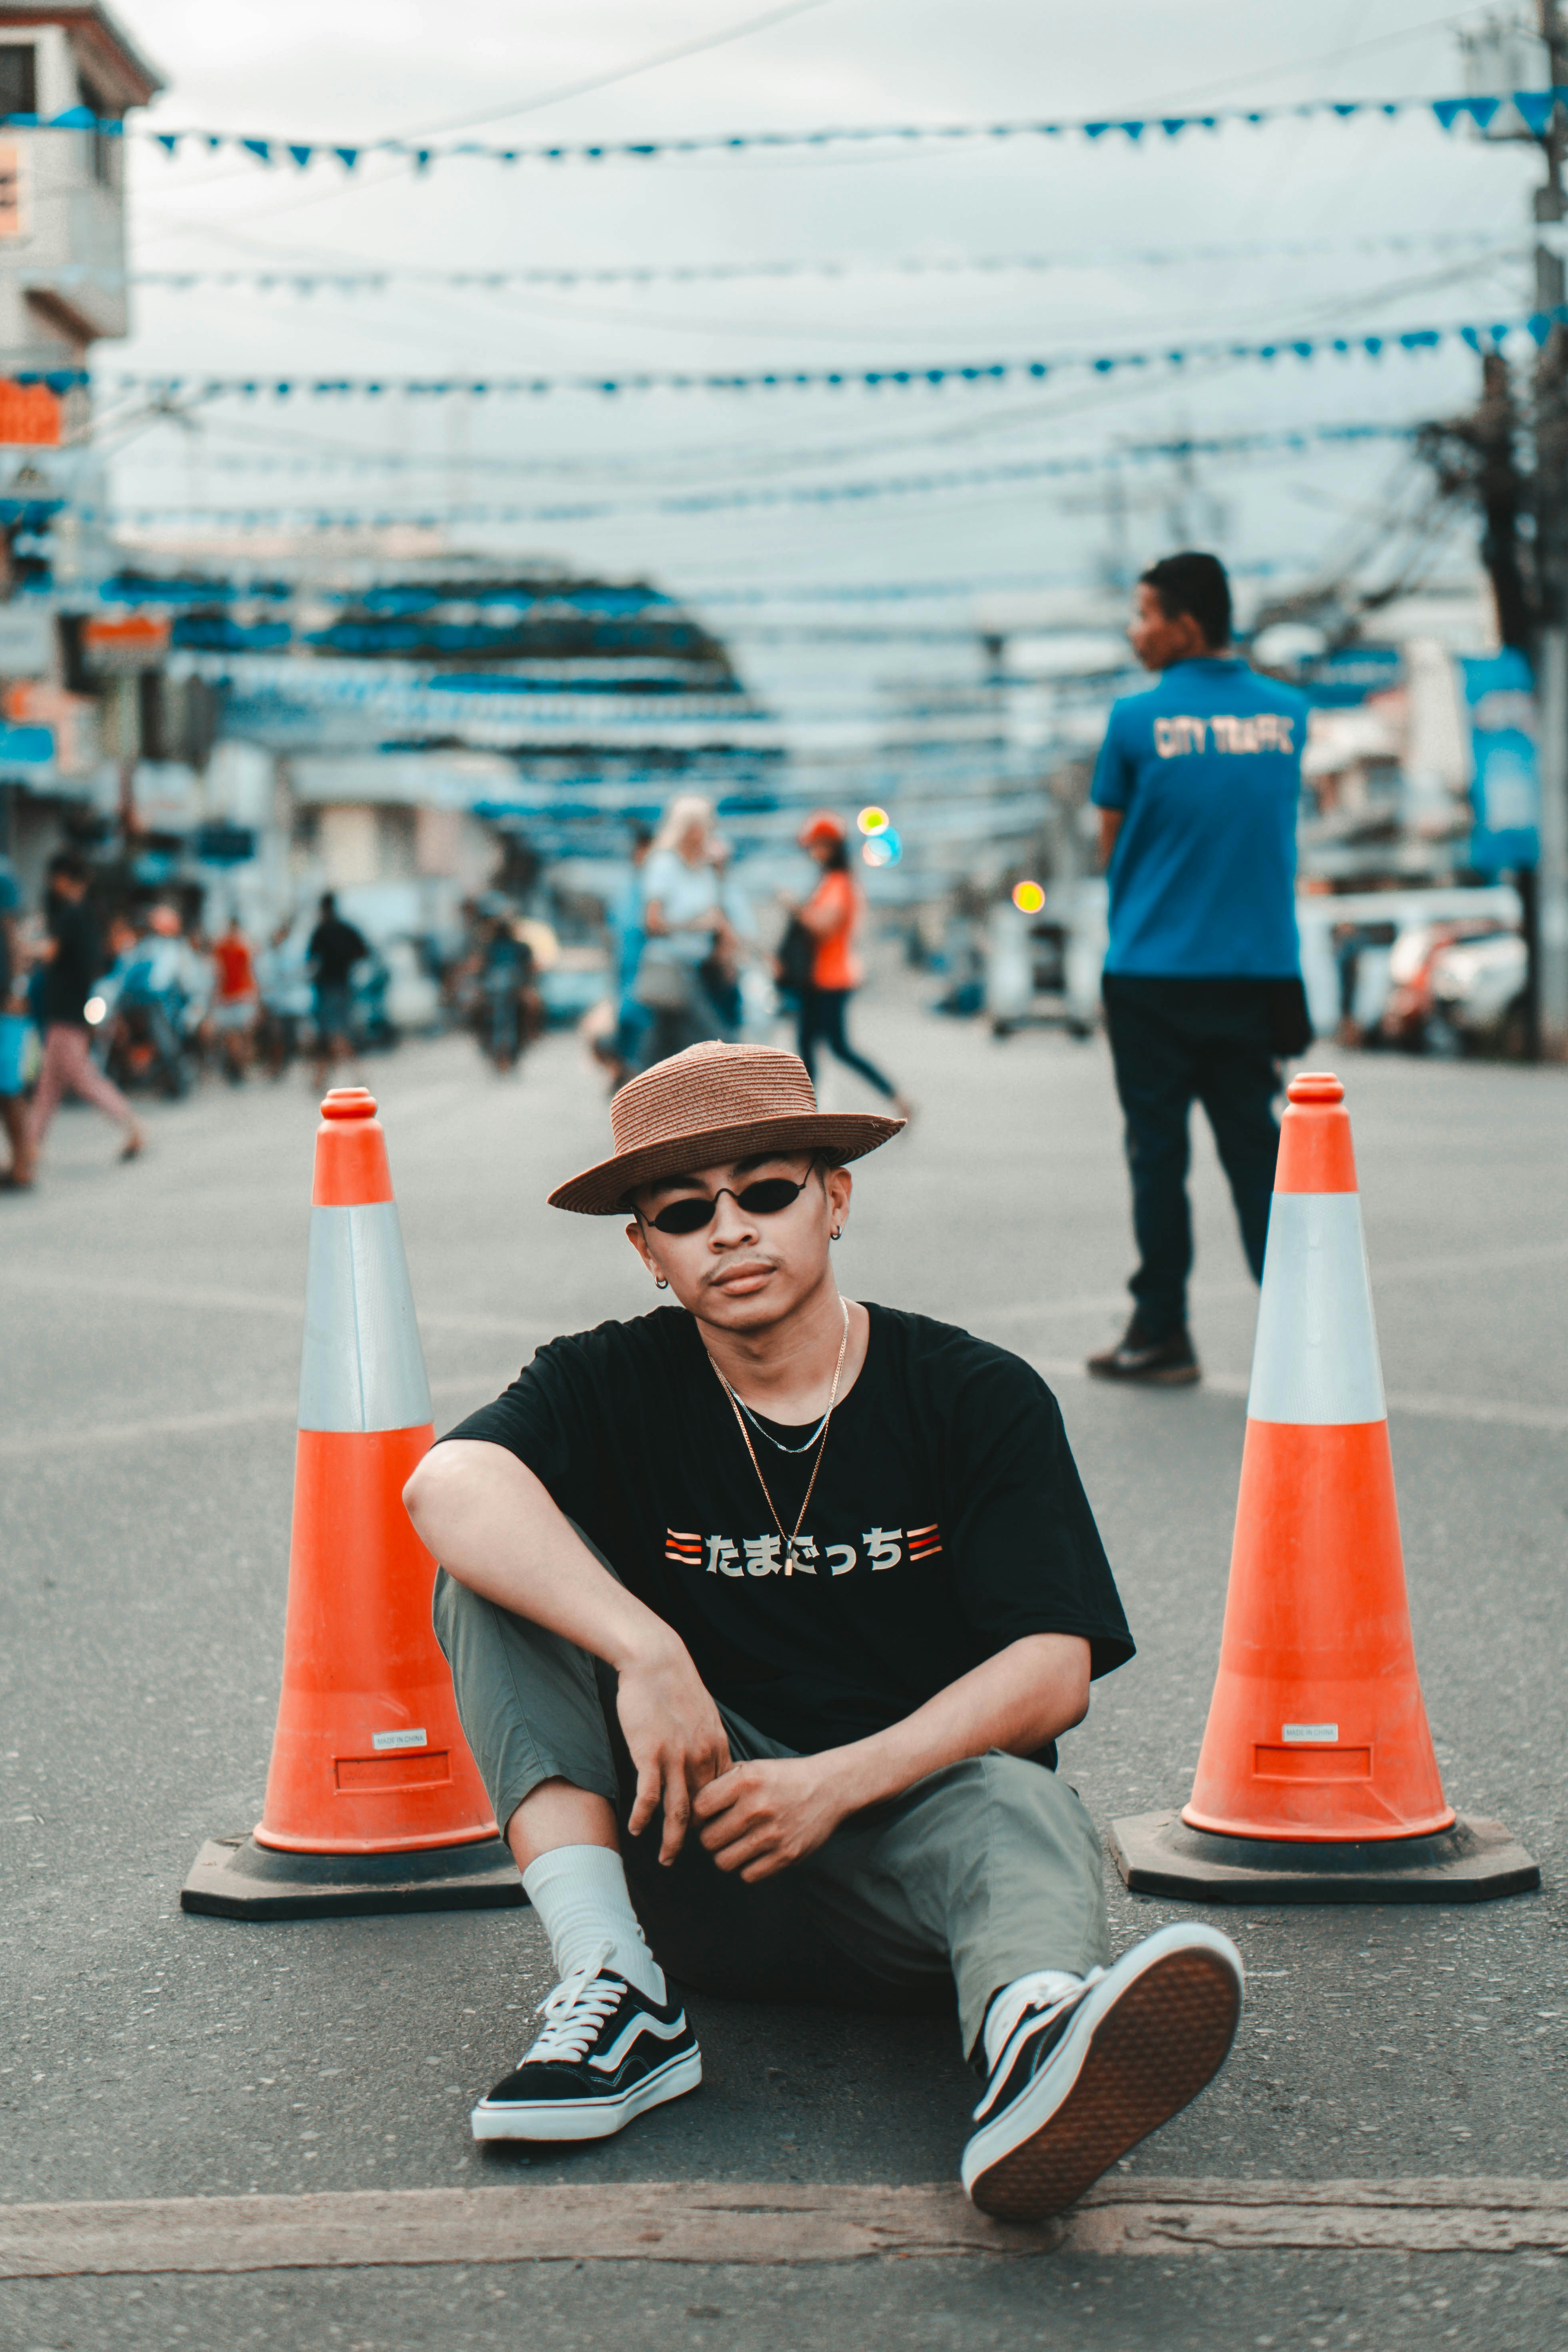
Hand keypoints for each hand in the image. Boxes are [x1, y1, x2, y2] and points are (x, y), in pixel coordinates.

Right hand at [616, 1641, 731, 1866]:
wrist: (656, 1659)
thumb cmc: (675, 1685)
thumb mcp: (703, 1714)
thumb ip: (707, 1741)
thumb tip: (708, 1762)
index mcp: (717, 1747)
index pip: (722, 1795)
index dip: (717, 1818)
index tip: (711, 1835)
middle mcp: (702, 1756)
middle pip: (703, 1808)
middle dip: (697, 1837)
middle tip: (690, 1858)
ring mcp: (676, 1757)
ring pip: (679, 1811)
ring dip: (673, 1840)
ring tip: (667, 1860)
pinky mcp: (650, 1753)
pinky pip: (649, 1795)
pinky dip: (643, 1817)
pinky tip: (636, 1829)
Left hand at [692, 1753, 847, 1881]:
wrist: (829, 1787)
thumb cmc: (782, 1779)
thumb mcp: (752, 1768)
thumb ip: (721, 1784)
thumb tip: (690, 1811)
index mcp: (746, 1780)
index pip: (699, 1807)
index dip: (699, 1815)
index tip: (707, 1815)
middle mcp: (757, 1807)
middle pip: (708, 1840)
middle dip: (710, 1837)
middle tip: (721, 1831)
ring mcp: (772, 1834)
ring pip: (723, 1861)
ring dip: (726, 1855)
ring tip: (736, 1843)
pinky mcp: (786, 1856)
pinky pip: (747, 1875)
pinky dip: (747, 1867)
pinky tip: (755, 1852)